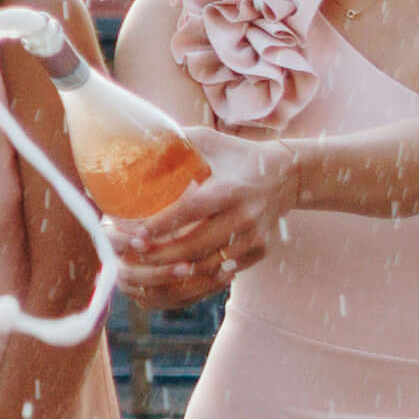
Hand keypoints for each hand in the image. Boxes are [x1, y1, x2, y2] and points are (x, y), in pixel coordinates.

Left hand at [104, 127, 290, 307]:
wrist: (286, 175)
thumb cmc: (236, 156)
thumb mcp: (209, 141)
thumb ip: (175, 140)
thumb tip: (135, 140)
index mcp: (229, 188)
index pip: (190, 210)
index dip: (160, 224)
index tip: (133, 233)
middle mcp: (244, 215)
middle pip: (196, 245)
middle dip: (160, 254)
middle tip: (132, 254)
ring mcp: (254, 237)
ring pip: (209, 265)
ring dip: (176, 271)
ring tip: (147, 268)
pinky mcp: (259, 252)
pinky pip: (226, 274)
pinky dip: (199, 278)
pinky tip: (175, 276)